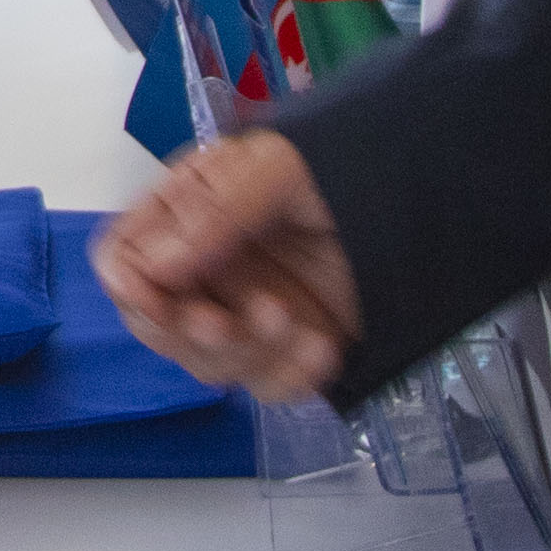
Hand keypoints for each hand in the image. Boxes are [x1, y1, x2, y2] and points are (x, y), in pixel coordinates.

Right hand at [94, 132, 363, 400]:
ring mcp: (245, 315)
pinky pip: (269, 386)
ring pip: (208, 366)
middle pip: (155, 325)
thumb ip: (216, 210)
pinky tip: (322, 349)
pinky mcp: (289, 351)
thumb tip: (154, 269)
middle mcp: (204, 271)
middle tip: (225, 325)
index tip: (161, 305)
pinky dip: (291, 377)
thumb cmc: (342, 164)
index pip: (123, 258)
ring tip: (293, 322)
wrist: (428, 196)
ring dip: (245, 354)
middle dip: (187, 334)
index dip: (130, 288)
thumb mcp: (276, 169)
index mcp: (183, 216)